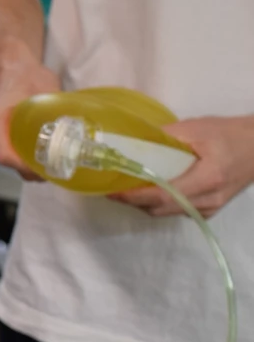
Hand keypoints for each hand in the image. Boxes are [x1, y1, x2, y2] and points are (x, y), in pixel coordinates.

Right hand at [0, 50, 60, 179]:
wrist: (17, 67)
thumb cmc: (27, 77)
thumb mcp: (43, 89)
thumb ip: (55, 107)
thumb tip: (80, 123)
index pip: (6, 156)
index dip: (26, 166)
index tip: (47, 167)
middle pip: (15, 165)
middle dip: (37, 171)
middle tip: (62, 168)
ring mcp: (5, 139)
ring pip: (19, 163)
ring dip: (38, 167)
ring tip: (62, 162)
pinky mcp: (13, 138)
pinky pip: (22, 155)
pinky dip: (37, 160)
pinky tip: (56, 154)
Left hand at [109, 115, 253, 217]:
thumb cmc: (230, 134)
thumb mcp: (197, 128)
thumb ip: (165, 137)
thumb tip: (133, 142)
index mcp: (208, 179)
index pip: (164, 195)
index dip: (135, 196)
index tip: (112, 190)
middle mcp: (209, 199)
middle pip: (162, 209)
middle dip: (133, 201)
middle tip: (112, 188)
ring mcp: (211, 208)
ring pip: (168, 213)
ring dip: (144, 204)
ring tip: (125, 189)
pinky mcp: (210, 210)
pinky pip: (177, 211)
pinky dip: (159, 204)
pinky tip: (148, 191)